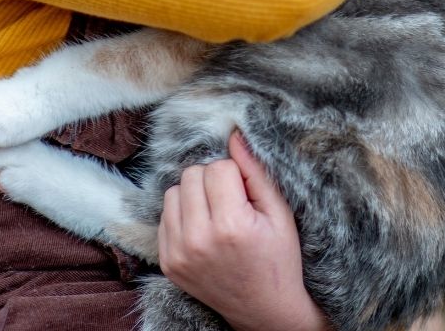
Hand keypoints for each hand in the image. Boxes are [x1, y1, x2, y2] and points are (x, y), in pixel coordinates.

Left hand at [157, 131, 329, 330]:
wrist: (265, 311)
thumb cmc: (278, 258)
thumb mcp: (280, 213)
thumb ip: (256, 171)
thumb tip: (234, 135)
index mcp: (230, 225)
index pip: (217, 167)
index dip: (235, 175)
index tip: (246, 195)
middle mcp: (198, 240)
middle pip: (191, 174)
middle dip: (212, 181)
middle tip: (231, 203)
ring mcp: (179, 254)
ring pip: (173, 192)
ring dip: (193, 196)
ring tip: (216, 214)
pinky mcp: (168, 263)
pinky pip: (164, 217)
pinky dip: (183, 216)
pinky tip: (203, 230)